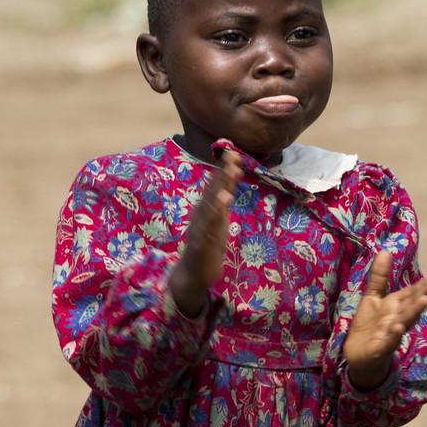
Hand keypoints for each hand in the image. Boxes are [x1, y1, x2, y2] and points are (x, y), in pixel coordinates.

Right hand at [169, 149, 243, 315]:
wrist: (194, 274)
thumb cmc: (207, 246)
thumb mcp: (218, 221)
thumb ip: (222, 202)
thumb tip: (229, 183)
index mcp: (206, 209)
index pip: (216, 186)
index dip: (224, 169)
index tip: (233, 151)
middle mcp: (201, 214)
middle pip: (213, 190)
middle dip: (223, 173)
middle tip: (232, 155)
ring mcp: (200, 228)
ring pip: (211, 205)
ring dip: (221, 188)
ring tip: (231, 173)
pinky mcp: (202, 243)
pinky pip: (209, 226)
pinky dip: (216, 213)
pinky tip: (224, 201)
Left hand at [341, 249, 426, 372]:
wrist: (359, 357)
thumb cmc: (370, 326)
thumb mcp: (372, 298)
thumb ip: (380, 277)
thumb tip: (386, 251)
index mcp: (396, 307)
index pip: (412, 294)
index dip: (423, 285)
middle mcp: (397, 320)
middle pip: (411, 306)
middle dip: (423, 295)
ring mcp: (390, 335)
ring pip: (404, 322)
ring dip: (413, 312)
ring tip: (424, 301)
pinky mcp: (379, 349)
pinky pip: (387, 342)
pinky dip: (393, 335)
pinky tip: (397, 328)